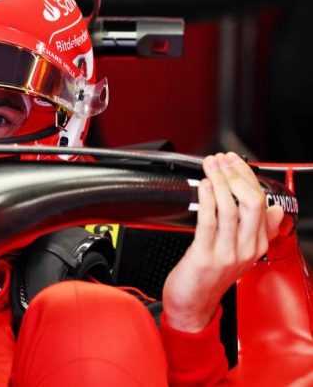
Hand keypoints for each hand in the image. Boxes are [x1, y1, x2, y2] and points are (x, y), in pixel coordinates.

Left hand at [162, 152, 284, 331]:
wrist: (191, 305)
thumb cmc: (208, 277)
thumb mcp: (240, 254)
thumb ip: (259, 231)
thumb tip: (275, 210)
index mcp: (256, 245)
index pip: (261, 203)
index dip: (246, 177)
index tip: (233, 161)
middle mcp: (245, 249)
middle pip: (251, 204)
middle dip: (236, 176)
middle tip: (222, 159)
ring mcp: (226, 254)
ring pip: (231, 210)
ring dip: (220, 183)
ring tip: (210, 166)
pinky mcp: (205, 257)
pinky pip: (209, 223)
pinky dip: (207, 201)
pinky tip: (204, 186)